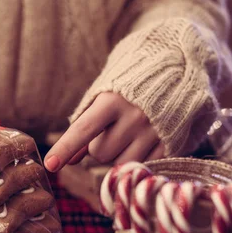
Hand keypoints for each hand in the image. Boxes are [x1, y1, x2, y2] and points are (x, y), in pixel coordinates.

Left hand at [44, 92, 164, 170]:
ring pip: (119, 164)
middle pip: (99, 153)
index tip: (49, 165)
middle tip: (111, 129)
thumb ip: (84, 125)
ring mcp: (154, 132)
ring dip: (117, 156)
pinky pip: (142, 166)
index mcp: (113, 100)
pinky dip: (136, 159)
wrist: (181, 66)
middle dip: (98, 147)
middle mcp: (135, 116)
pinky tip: (143, 141)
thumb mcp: (104, 95)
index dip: (64, 148)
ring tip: (128, 134)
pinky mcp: (170, 143)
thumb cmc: (132, 82)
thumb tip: (70, 160)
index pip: (83, 129)